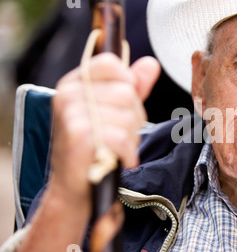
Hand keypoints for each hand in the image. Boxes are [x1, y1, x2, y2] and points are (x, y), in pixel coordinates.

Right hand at [50, 53, 159, 206]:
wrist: (72, 188)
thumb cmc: (93, 147)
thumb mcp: (113, 111)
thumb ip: (133, 86)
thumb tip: (152, 64)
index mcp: (73, 83)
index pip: (110, 63)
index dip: (128, 82)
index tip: (125, 104)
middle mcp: (68, 94)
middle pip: (127, 91)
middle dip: (135, 117)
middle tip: (122, 134)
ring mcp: (72, 114)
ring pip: (128, 115)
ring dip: (131, 138)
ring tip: (117, 148)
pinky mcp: (79, 136)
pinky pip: (122, 137)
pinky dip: (128, 152)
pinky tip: (119, 159)